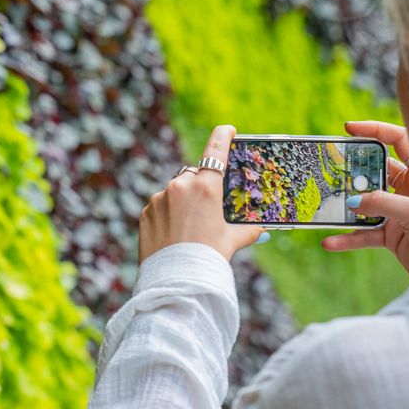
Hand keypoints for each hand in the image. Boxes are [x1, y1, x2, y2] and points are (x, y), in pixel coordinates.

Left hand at [139, 125, 264, 262]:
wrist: (177, 280)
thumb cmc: (208, 257)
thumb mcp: (232, 241)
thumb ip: (248, 230)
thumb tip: (263, 230)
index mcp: (206, 187)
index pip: (216, 150)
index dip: (223, 136)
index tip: (227, 129)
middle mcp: (181, 186)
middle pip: (194, 175)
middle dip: (201, 185)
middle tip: (208, 206)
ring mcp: (160, 198)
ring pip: (174, 191)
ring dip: (182, 202)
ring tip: (189, 228)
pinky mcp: (145, 212)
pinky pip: (159, 207)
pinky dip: (167, 215)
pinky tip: (174, 234)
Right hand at [322, 121, 408, 277]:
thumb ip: (380, 203)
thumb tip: (351, 201)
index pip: (400, 141)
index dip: (376, 131)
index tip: (349, 129)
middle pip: (376, 172)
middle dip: (354, 172)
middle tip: (333, 170)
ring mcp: (400, 213)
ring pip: (366, 204)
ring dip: (347, 208)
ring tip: (327, 207)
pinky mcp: (393, 236)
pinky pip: (365, 234)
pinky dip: (348, 239)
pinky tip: (330, 242)